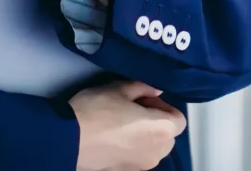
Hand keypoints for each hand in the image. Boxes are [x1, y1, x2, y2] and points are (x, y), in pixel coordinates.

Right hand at [69, 80, 185, 170]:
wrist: (70, 139)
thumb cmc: (97, 109)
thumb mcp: (119, 88)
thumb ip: (143, 87)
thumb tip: (156, 89)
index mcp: (161, 130)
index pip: (180, 119)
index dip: (164, 105)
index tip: (144, 98)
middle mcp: (157, 153)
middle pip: (168, 135)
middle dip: (156, 120)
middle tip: (133, 107)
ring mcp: (142, 166)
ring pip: (154, 148)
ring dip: (146, 134)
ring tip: (122, 121)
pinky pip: (138, 157)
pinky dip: (133, 147)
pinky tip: (113, 135)